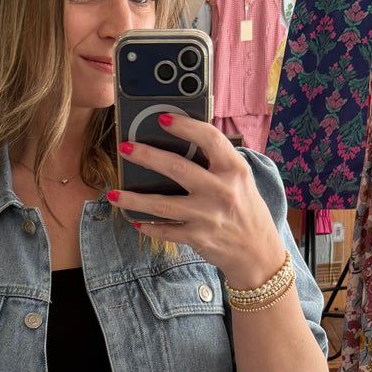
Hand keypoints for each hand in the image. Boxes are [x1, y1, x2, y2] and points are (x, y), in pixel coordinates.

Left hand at [109, 115, 284, 289]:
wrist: (258, 253)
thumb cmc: (245, 210)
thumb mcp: (240, 181)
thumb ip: (217, 163)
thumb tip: (181, 143)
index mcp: (234, 169)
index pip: (209, 138)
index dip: (185, 126)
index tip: (163, 118)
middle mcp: (222, 191)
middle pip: (177, 168)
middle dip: (147, 156)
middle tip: (125, 148)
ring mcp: (208, 216)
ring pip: (162, 204)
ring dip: (133, 199)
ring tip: (113, 193)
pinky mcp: (198, 237)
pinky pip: (165, 230)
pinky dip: (148, 226)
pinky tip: (134, 219)